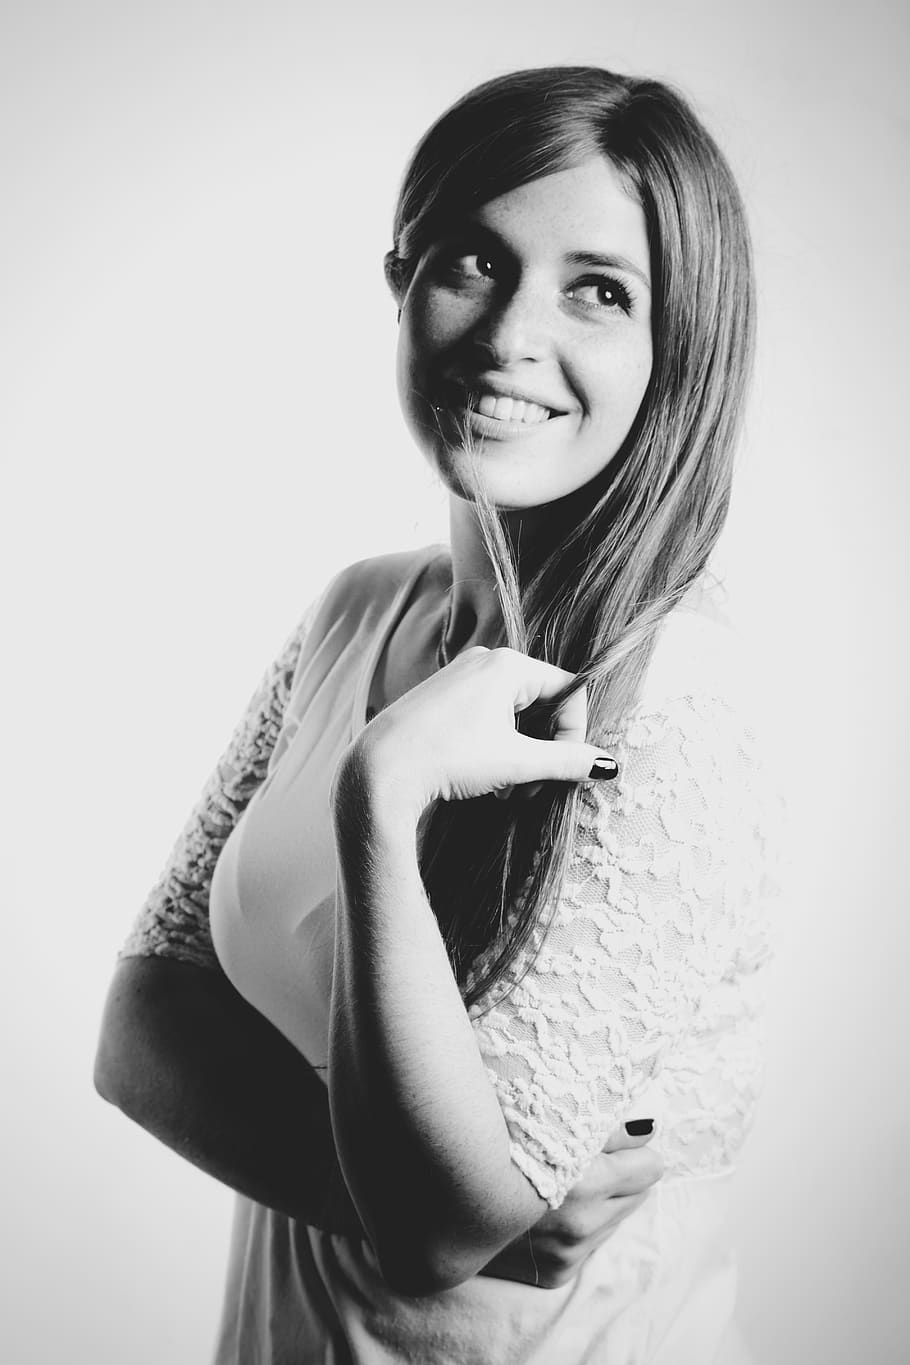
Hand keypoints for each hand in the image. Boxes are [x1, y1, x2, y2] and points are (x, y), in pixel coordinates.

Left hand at [343, 647, 616, 820]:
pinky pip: (486, 717)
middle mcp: (484, 661)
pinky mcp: (441, 698)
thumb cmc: (448, 758)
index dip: (574, 734)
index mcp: (508, 665)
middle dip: (544, 749)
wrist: (380, 771)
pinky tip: (485, 781)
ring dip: (520, 754)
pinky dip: (496, 748)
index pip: (568, 690)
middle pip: (540, 703)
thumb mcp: (517, 763)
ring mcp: (459, 678)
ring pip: (513, 715)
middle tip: (533, 789)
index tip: (564, 770)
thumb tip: (609, 765)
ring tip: (507, 792)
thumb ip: (567, 761)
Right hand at [479, 1122, 662, 1288]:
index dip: (633, 1149)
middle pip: (638, 1195)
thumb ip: (602, 1124)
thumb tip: (649, 1128)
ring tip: (562, 1180)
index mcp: (584, 1182)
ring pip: (615, 1220)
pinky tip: (548, 1207)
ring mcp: (568, 1254)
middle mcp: (581, 1225)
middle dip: (620, 1174)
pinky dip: (579, 1224)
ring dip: (600, 1200)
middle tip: (584, 1157)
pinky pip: (591, 1244)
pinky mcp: (555, 1274)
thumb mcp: (545, 1119)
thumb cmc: (492, 1142)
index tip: (612, 1140)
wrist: (441, 1201)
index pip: (649, 1168)